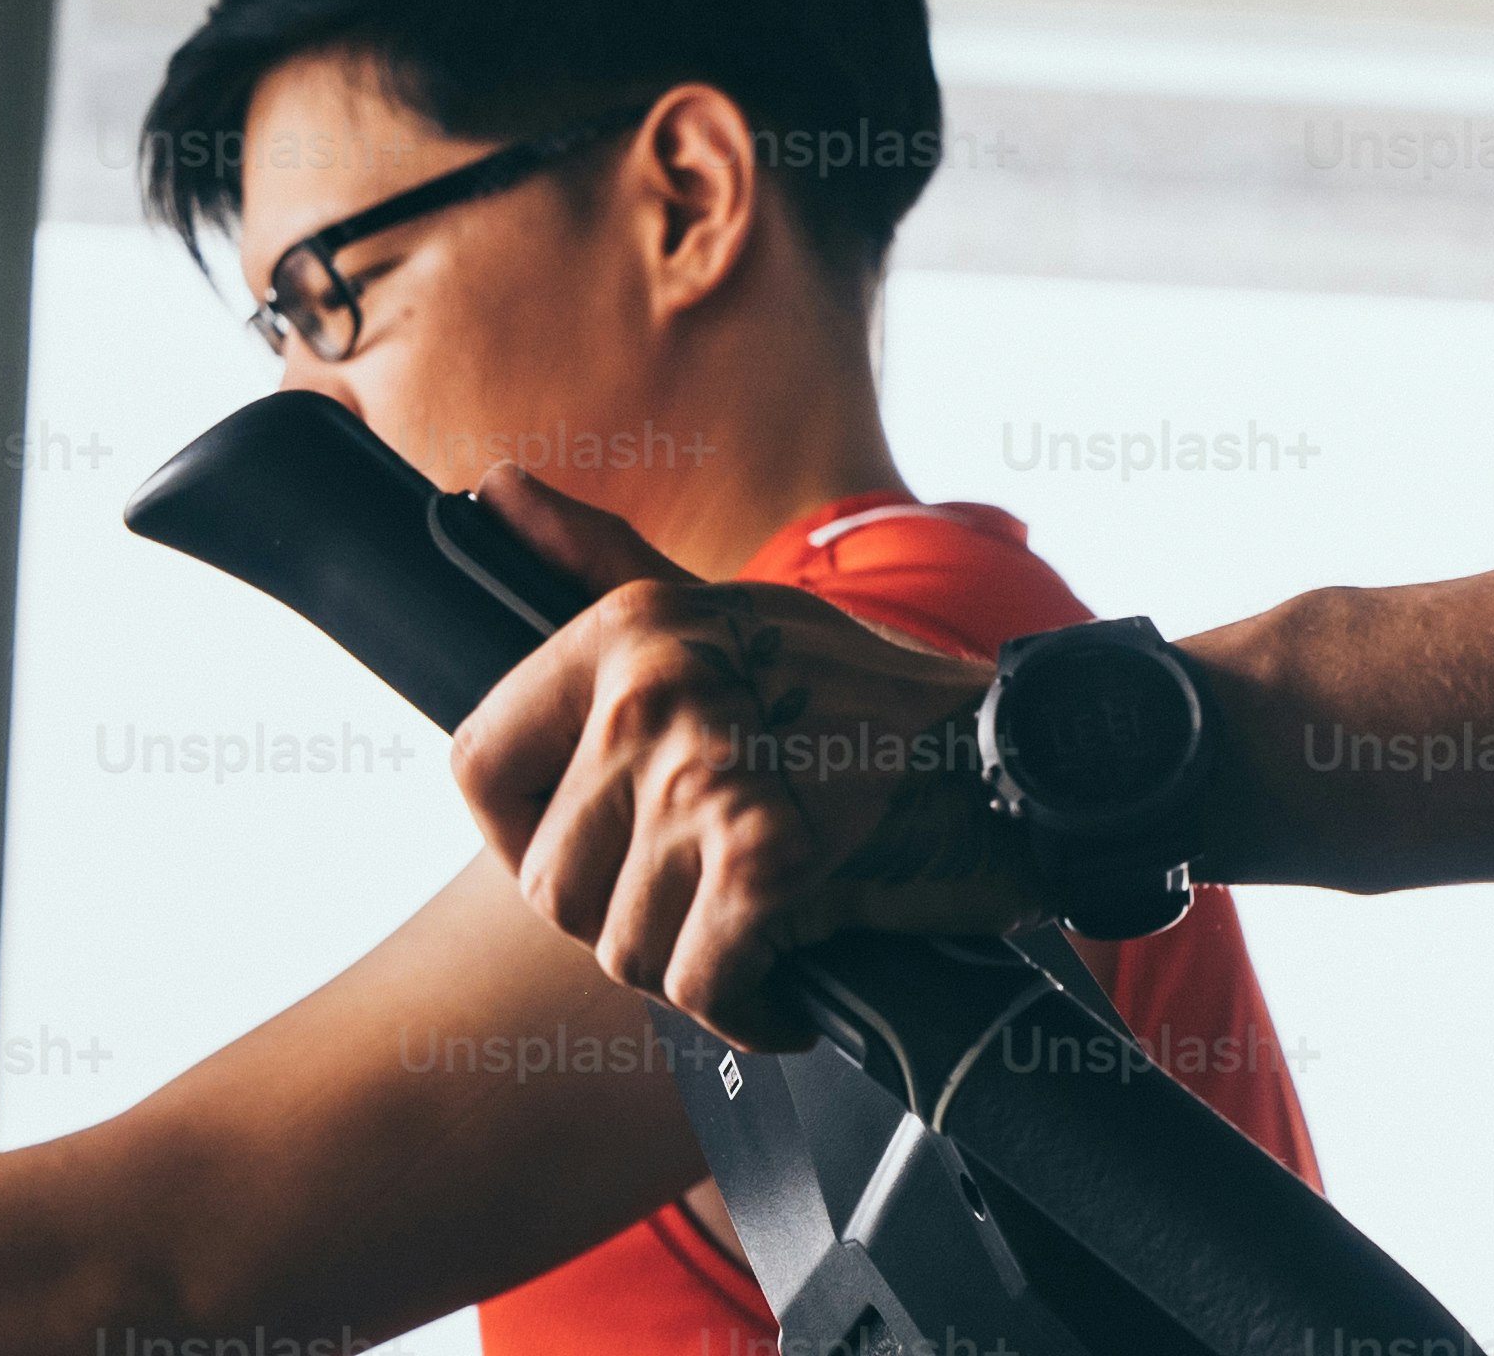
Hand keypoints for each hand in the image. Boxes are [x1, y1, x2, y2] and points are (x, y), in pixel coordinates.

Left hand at [446, 468, 1027, 1044]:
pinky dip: (757, 1003)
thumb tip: (492, 490)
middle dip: (637, 910)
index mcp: (632, 628)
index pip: (477, 764)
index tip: (609, 841)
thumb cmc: (866, 708)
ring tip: (771, 909)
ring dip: (701, 960)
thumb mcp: (728, 617)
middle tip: (726, 875)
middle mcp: (657, 690)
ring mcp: (711, 774)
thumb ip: (604, 565)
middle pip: (552, 884)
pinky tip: (805, 957)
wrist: (1016, 765)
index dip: (529, 830)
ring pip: (621, 948)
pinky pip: (700, 988)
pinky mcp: (768, 863)